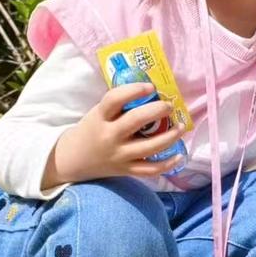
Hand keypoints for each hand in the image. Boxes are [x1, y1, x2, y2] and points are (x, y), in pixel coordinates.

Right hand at [43, 82, 185, 187]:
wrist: (74, 159)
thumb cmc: (92, 130)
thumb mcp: (98, 113)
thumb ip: (119, 105)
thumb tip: (151, 91)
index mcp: (100, 117)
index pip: (115, 99)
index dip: (134, 90)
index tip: (150, 86)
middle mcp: (109, 137)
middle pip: (135, 121)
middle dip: (157, 110)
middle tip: (169, 105)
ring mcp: (119, 155)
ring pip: (149, 147)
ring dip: (170, 136)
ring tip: (181, 126)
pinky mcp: (126, 170)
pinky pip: (150, 170)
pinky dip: (167, 164)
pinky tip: (180, 155)